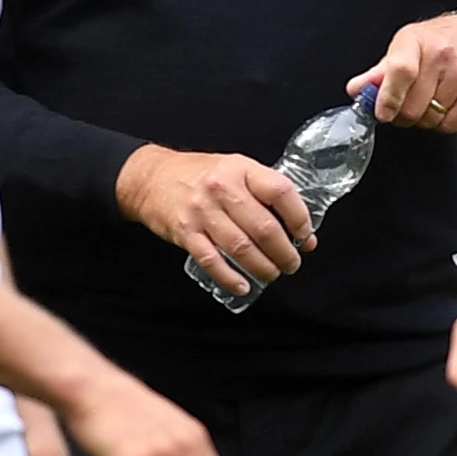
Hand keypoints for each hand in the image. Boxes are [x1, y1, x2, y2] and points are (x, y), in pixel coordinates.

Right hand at [116, 145, 312, 293]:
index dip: (299, 218)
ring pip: (241, 248)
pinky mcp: (185, 233)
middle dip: (285, 252)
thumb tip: (301, 233)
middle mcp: (222, 188)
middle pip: (264, 228)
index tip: (305, 235)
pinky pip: (212, 261)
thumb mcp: (235, 170)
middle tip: (292, 263)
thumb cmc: (199, 175)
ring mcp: (202, 212)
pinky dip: (230, 278)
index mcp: (240, 169)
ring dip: (263, 268)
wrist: (151, 178)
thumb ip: (265, 195)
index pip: (280, 192)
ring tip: (272, 274)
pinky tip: (243, 286)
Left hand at [351, 13, 456, 132]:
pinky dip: (444, 122)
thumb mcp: (407, 46)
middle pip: (413, 107)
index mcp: (416, 41)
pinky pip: (452, 124)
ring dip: (425, 118)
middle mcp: (442, 54)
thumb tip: (356, 90)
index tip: (383, 113)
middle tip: (406, 106)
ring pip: (431, 119)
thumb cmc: (442, 41)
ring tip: (430, 100)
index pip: (400, 71)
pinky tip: (446, 105)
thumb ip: (380, 72)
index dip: (388, 97)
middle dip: (404, 114)